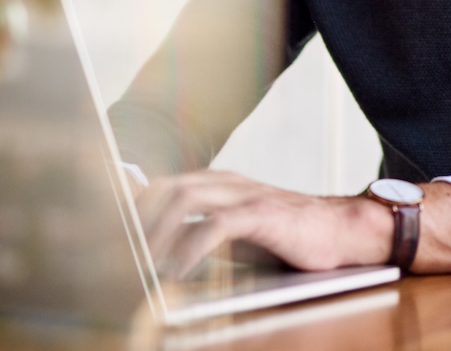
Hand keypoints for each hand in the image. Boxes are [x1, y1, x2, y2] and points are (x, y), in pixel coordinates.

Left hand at [135, 170, 392, 277]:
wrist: (343, 232)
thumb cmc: (288, 238)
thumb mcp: (236, 237)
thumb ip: (201, 236)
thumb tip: (159, 255)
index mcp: (216, 184)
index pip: (161, 186)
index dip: (131, 206)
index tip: (108, 232)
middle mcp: (226, 182)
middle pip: (164, 188)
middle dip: (137, 220)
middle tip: (120, 254)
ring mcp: (244, 194)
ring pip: (184, 199)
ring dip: (157, 232)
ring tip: (144, 264)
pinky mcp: (262, 213)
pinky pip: (216, 224)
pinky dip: (190, 247)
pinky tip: (179, 269)